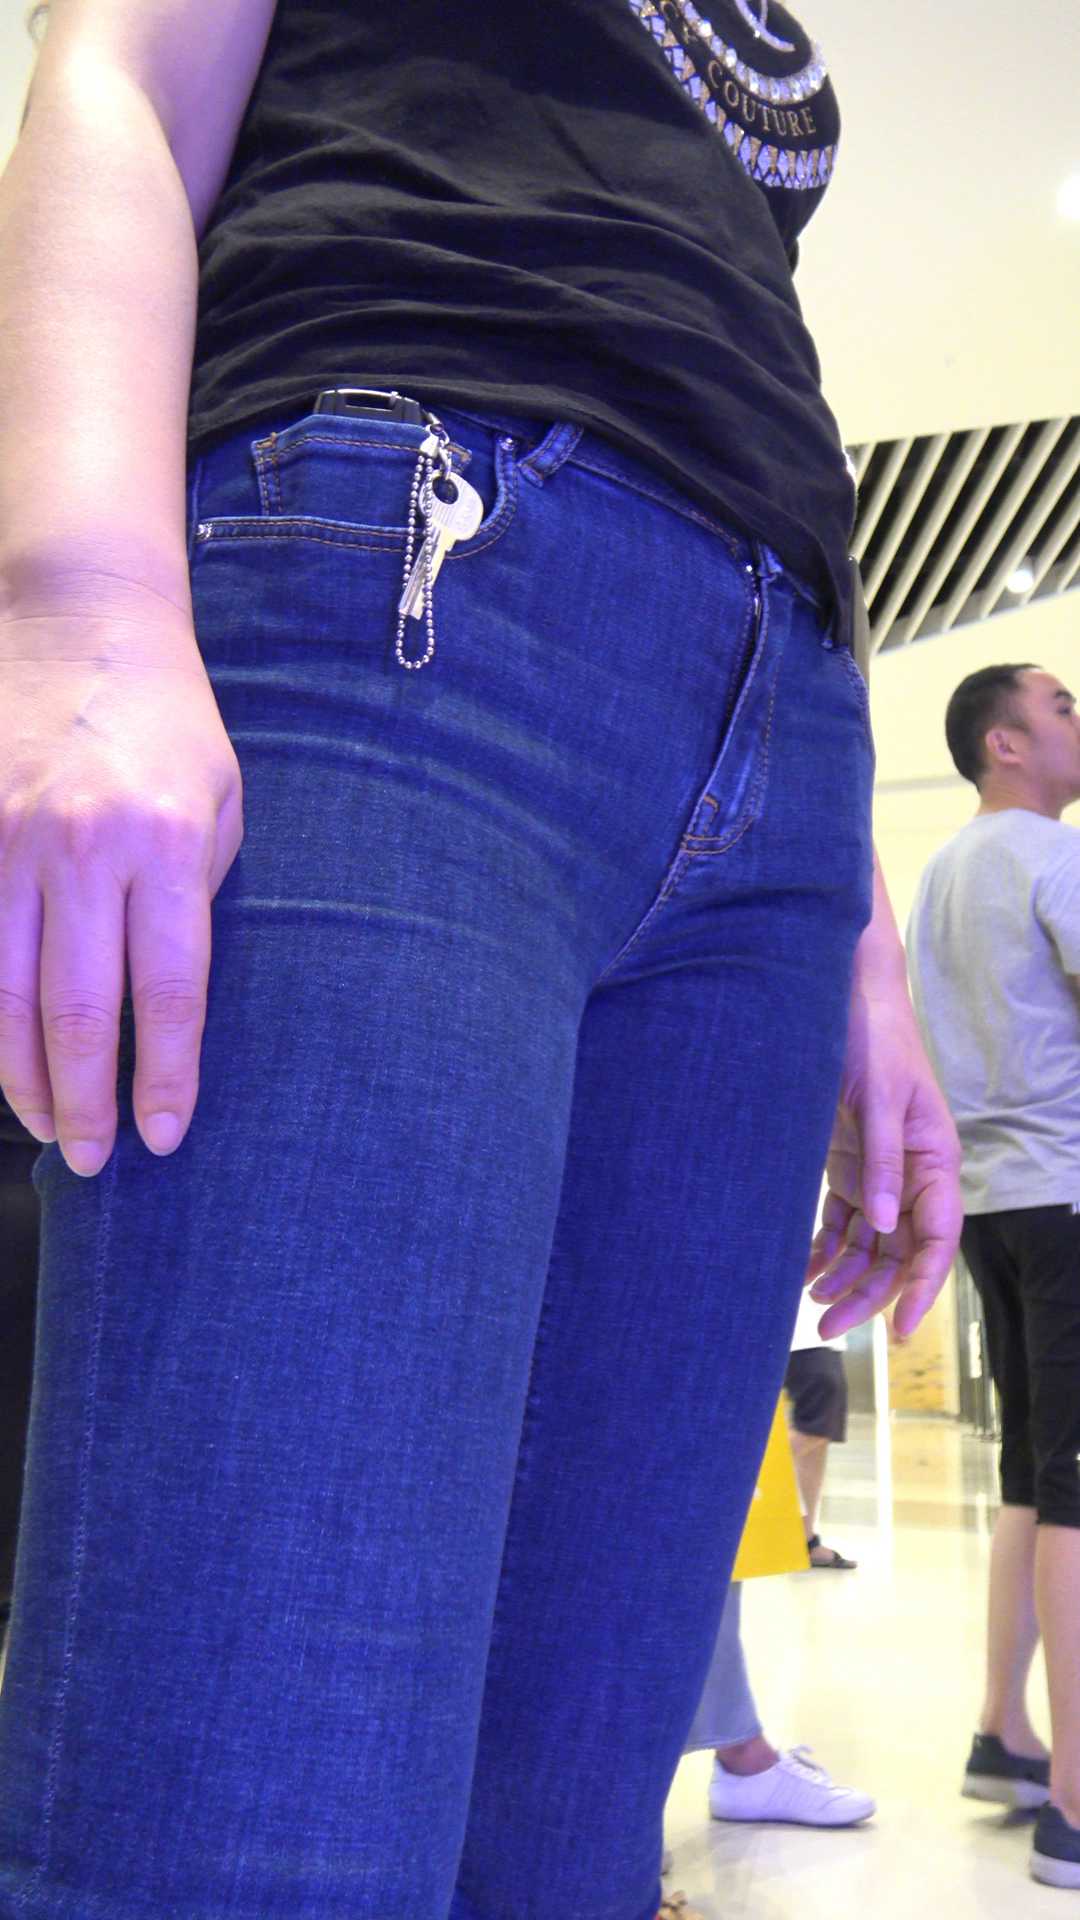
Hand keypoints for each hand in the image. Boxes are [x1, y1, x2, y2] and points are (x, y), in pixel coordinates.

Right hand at [0, 593, 242, 1176]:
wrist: (81, 625)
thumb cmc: (169, 727)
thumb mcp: (221, 805)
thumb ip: (196, 901)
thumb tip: (163, 1005)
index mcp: (167, 846)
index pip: (166, 995)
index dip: (163, 1078)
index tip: (162, 1136)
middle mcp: (82, 849)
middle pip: (76, 1012)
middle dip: (85, 1101)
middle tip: (94, 1160)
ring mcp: (9, 841)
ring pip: (5, 994)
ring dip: (23, 1076)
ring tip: (47, 1126)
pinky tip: (3, 1056)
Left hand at [805, 970, 961, 1339]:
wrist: (843, 1003)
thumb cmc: (873, 1042)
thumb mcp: (879, 1100)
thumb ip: (882, 1161)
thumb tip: (884, 1224)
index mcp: (935, 1162)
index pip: (937, 1240)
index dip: (922, 1287)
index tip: (901, 1329)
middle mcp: (912, 1176)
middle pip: (899, 1252)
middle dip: (870, 1294)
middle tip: (831, 1328)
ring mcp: (880, 1174)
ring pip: (870, 1244)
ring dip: (845, 1278)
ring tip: (813, 1307)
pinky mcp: (850, 1167)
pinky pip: (842, 1222)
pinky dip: (826, 1249)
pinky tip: (803, 1272)